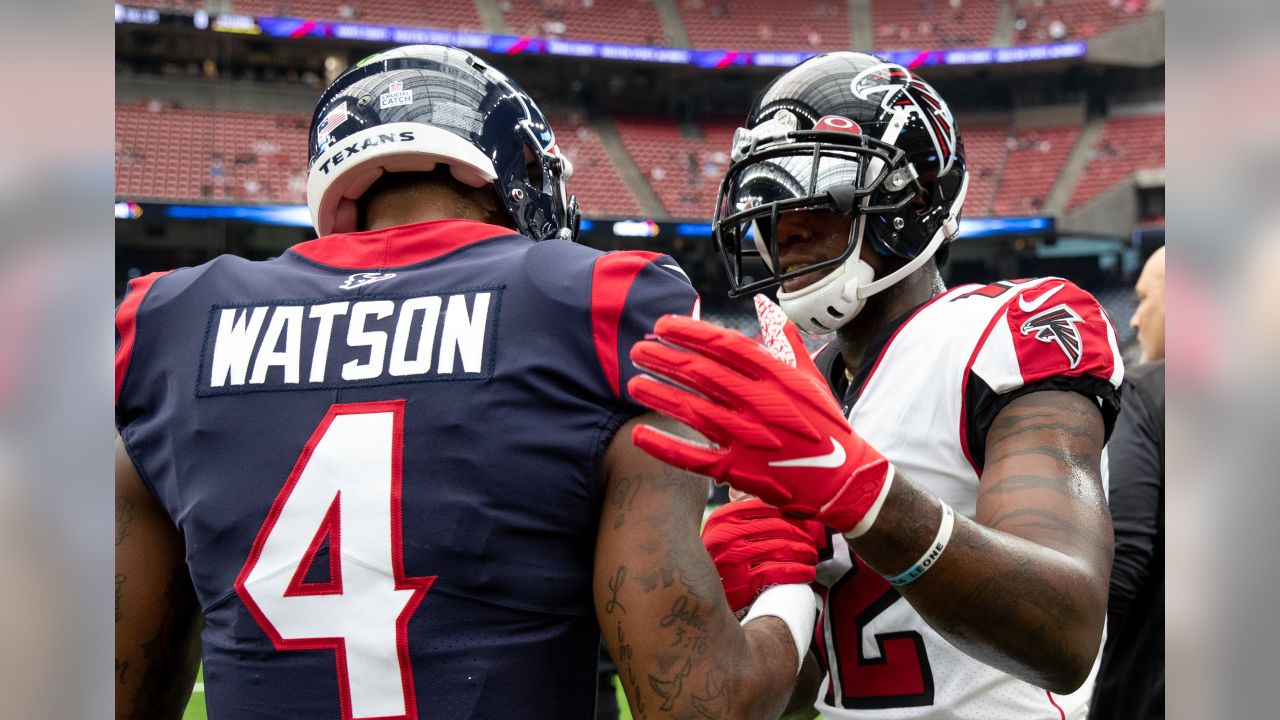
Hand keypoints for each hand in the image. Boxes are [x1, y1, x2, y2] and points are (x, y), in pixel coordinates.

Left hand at [627, 311, 892, 534]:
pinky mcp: (739, 470)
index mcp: (777, 377)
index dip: (689, 333)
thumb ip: (785, 340)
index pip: (724, 346)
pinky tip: (639, 433)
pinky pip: (694, 457)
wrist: (842, 478)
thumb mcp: (810, 376)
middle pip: (701, 374)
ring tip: (633, 383)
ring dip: (659, 395)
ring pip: (693, 410)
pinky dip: (665, 446)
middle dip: (665, 359)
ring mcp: (748, 438)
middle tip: (637, 349)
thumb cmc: (823, 423)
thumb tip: (766, 306)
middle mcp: (761, 403)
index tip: (662, 324)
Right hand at [702, 499, 819, 614]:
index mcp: (722, 518)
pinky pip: (780, 572)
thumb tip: (776, 502)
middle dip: (800, 537)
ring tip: (811, 558)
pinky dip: (798, 572)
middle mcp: (725, 536)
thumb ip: (743, 518)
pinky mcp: (742, 583)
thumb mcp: (720, 533)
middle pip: (777, 529)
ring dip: (804, 554)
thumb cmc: (717, 562)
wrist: (698, 596)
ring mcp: (733, 560)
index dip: (789, 517)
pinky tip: (806, 573)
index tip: (802, 525)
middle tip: (811, 544)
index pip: (766, 509)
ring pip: (782, 550)